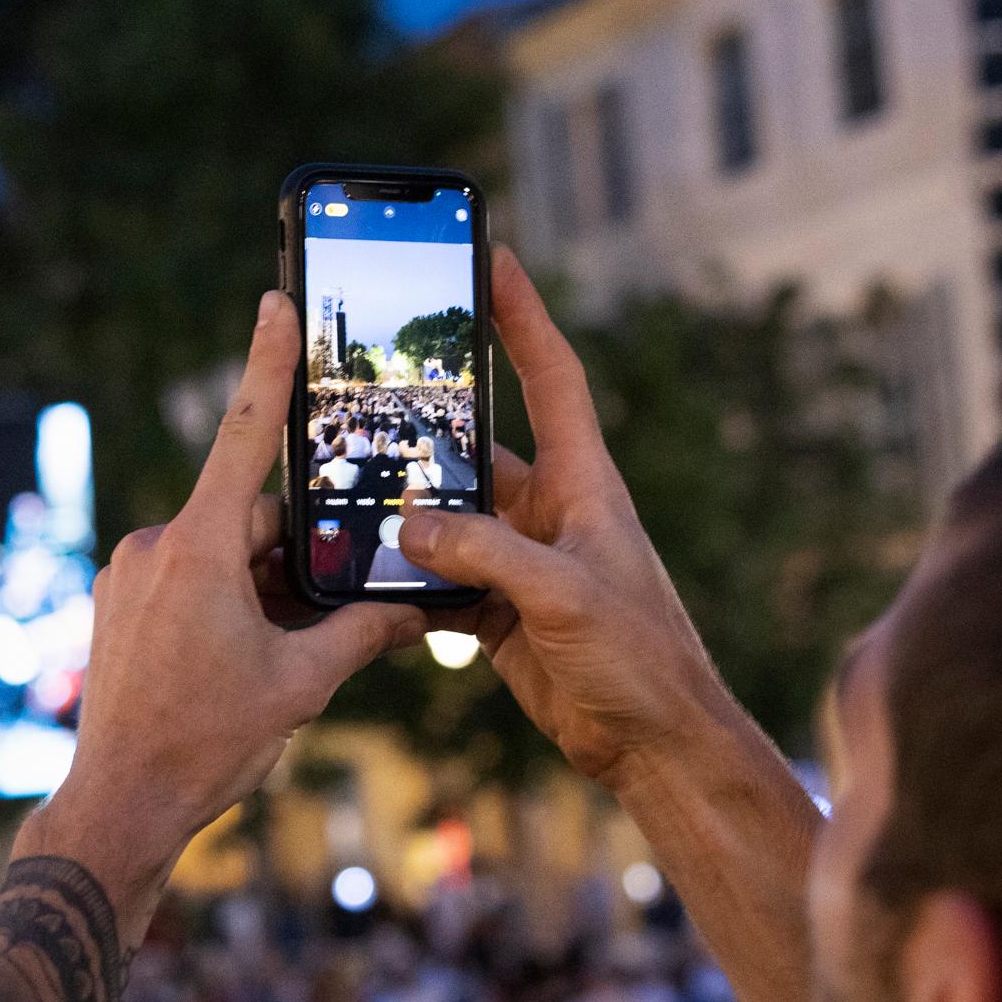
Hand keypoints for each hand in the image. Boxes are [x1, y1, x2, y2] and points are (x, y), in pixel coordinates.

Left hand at [25, 291, 427, 922]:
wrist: (120, 805)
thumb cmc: (205, 745)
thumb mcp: (300, 686)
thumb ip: (361, 633)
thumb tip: (419, 607)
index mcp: (198, 551)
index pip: (244, 436)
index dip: (265, 364)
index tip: (275, 300)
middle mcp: (155, 547)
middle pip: (251, 518)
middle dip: (296, 554)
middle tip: (335, 608)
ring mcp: (129, 573)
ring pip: (222, 552)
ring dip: (263, 586)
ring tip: (282, 655)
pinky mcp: (118, 601)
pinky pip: (189, 577)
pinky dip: (228, 600)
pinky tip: (245, 656)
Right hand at [396, 248, 742, 796]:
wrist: (655, 744)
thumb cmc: (640, 658)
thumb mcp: (563, 595)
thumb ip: (485, 553)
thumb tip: (407, 523)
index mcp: (583, 484)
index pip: (551, 377)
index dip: (522, 316)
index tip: (492, 257)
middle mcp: (551, 511)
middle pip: (479, 444)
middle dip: (429, 416)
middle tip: (369, 379)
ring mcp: (522, 560)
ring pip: (448, 513)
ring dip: (405, 505)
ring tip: (346, 479)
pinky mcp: (501, 610)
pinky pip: (440, 573)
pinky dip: (405, 571)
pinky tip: (365, 567)